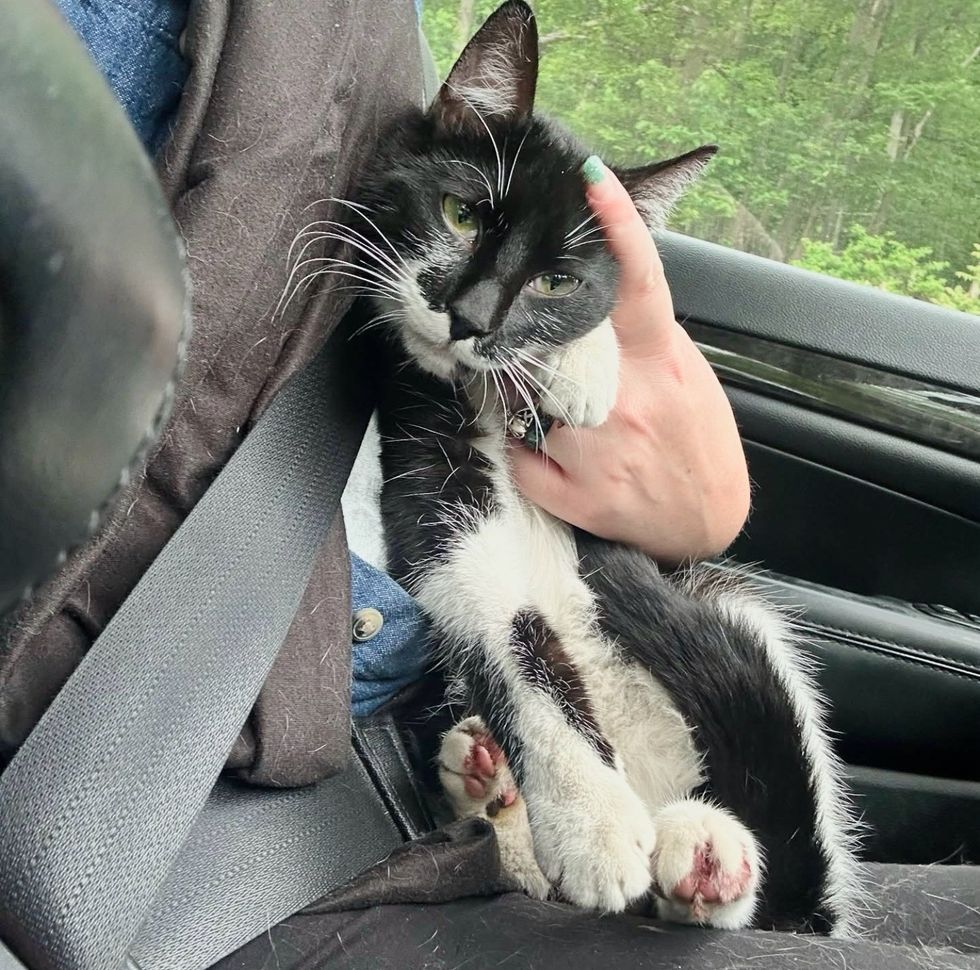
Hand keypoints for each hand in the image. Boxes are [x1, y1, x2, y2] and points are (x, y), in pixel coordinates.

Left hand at [508, 159, 749, 563]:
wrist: (706, 520)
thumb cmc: (694, 440)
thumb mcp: (685, 375)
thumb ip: (643, 337)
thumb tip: (597, 297)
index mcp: (661, 363)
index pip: (639, 284)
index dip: (618, 228)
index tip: (592, 179)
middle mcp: (628, 403)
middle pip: (552, 346)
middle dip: (537, 347)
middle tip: (543, 358)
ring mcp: (600, 454)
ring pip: (525, 405)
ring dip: (530, 403)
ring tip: (565, 422)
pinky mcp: (580, 498)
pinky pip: (520, 457)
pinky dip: (526, 450)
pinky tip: (555, 454)